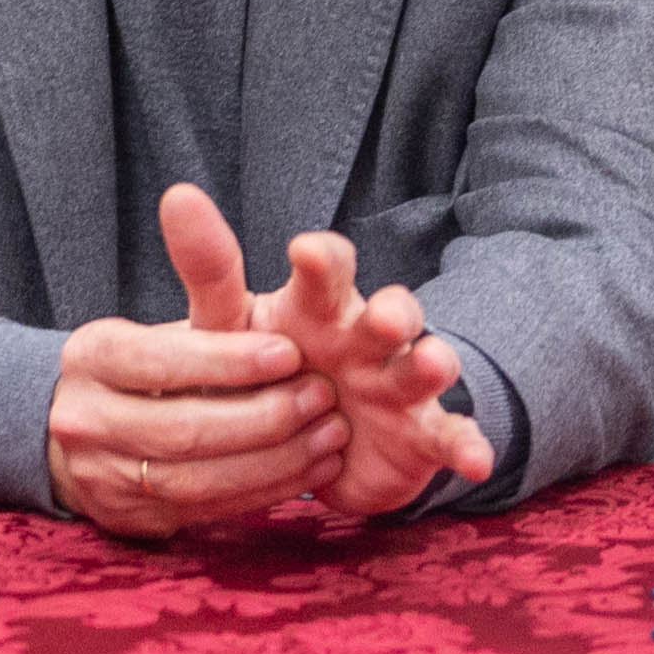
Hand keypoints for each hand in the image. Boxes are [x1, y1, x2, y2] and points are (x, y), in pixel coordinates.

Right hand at [49, 304, 338, 538]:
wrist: (95, 432)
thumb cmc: (154, 367)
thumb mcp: (173, 325)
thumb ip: (208, 281)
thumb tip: (223, 216)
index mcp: (92, 356)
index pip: (159, 361)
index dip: (227, 361)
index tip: (289, 352)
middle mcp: (85, 419)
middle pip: (182, 429)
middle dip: (263, 417)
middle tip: (321, 397)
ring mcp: (103, 476)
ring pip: (198, 480)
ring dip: (275, 461)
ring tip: (328, 436)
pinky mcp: (134, 518)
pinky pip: (208, 510)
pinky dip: (265, 490)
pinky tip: (309, 469)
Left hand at [164, 186, 491, 522]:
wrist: (314, 437)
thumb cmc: (272, 365)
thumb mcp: (232, 326)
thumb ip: (210, 269)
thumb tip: (176, 194)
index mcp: (320, 307)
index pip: (329, 269)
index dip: (323, 260)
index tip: (307, 251)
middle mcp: (369, 336)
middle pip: (391, 311)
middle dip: (395, 310)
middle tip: (387, 315)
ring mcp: (400, 383)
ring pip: (424, 364)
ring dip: (432, 363)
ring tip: (433, 364)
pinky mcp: (422, 433)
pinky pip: (450, 435)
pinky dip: (466, 445)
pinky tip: (477, 459)